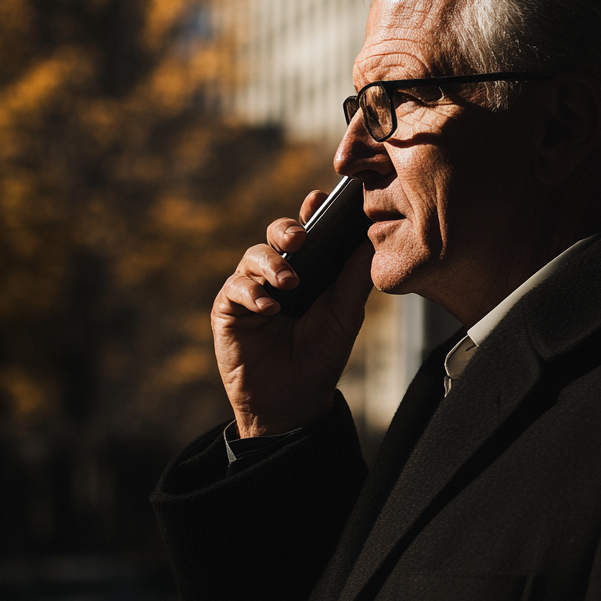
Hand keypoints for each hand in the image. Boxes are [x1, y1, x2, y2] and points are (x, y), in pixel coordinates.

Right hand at [211, 190, 373, 436]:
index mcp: (309, 269)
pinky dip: (253, 294)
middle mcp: (278, 273)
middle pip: (277, 234)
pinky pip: (235, 288)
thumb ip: (353, 279)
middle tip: (301, 236)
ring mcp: (251, 289)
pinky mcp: (229, 309)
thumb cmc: (320, 357)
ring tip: (289, 282)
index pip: (309, 231)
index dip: (312, 212)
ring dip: (272, 264)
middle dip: (287, 228)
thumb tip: (371, 241)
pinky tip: (270, 308)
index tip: (320, 199)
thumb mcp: (344, 316)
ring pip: (253, 256)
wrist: (293, 401)